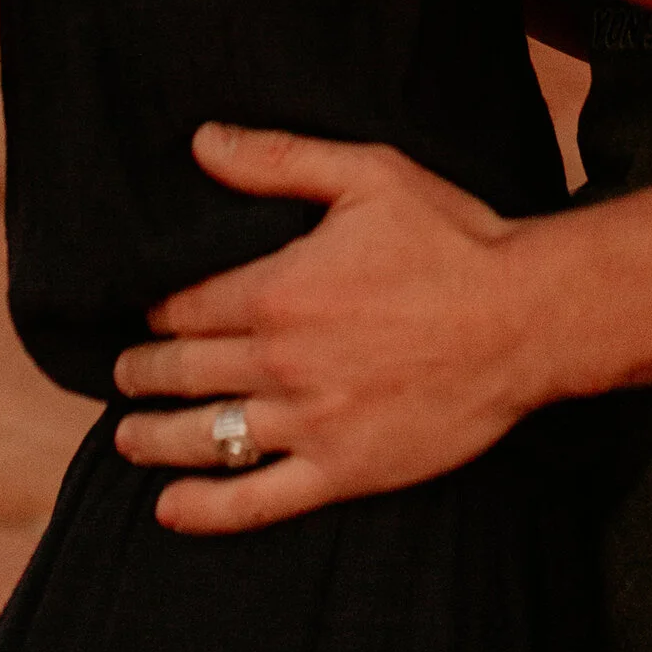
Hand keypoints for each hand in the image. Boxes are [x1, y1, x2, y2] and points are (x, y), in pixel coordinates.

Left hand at [110, 125, 540, 532]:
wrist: (526, 318)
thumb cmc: (452, 239)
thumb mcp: (368, 175)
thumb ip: (279, 160)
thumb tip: (202, 141)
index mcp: (278, 291)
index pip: (185, 307)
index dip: (156, 311)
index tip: (146, 313)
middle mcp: (281, 363)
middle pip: (184, 372)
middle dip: (144, 372)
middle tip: (125, 375)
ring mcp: (309, 423)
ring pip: (205, 438)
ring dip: (152, 438)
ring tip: (127, 437)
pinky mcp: (343, 471)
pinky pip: (256, 501)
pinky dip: (205, 510)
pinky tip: (170, 509)